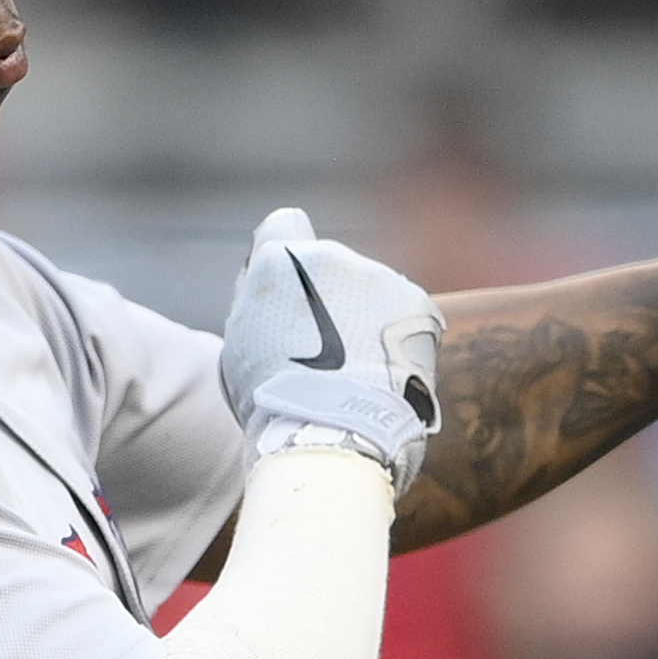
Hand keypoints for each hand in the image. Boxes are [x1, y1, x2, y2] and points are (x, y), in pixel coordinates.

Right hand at [220, 211, 444, 489]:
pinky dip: (398, 339)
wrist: (332, 434)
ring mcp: (378, 276)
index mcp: (278, 260)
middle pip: (332, 265)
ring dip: (366, 318)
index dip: (287, 251)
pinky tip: (383, 373)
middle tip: (325, 351)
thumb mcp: (240, 340)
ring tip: (356, 371)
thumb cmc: (273, 399)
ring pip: (371, 291)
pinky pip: (405, 314)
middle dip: (330, 296)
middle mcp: (331, 255)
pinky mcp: (417, 303)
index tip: (293, 285)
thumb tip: (267, 268)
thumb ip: (256, 296)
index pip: (285, 224)